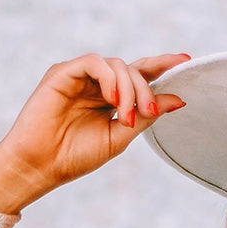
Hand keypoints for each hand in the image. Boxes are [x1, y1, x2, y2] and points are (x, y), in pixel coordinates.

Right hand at [0, 52, 189, 215]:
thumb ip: (145, 115)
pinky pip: (93, 62)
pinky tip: (112, 100)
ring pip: (116, 65)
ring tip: (123, 116)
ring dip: (128, 89)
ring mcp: (80, 76)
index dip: (162, 66)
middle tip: (147, 113)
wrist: (41, 165)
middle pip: (132, 70)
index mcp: (111, 99)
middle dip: (145, 90)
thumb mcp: (120, 136)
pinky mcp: (63, 72)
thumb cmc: (75, 155)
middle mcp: (97, 84)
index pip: (140, 75)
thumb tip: (177, 99)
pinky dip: (108, 78)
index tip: (185, 61)